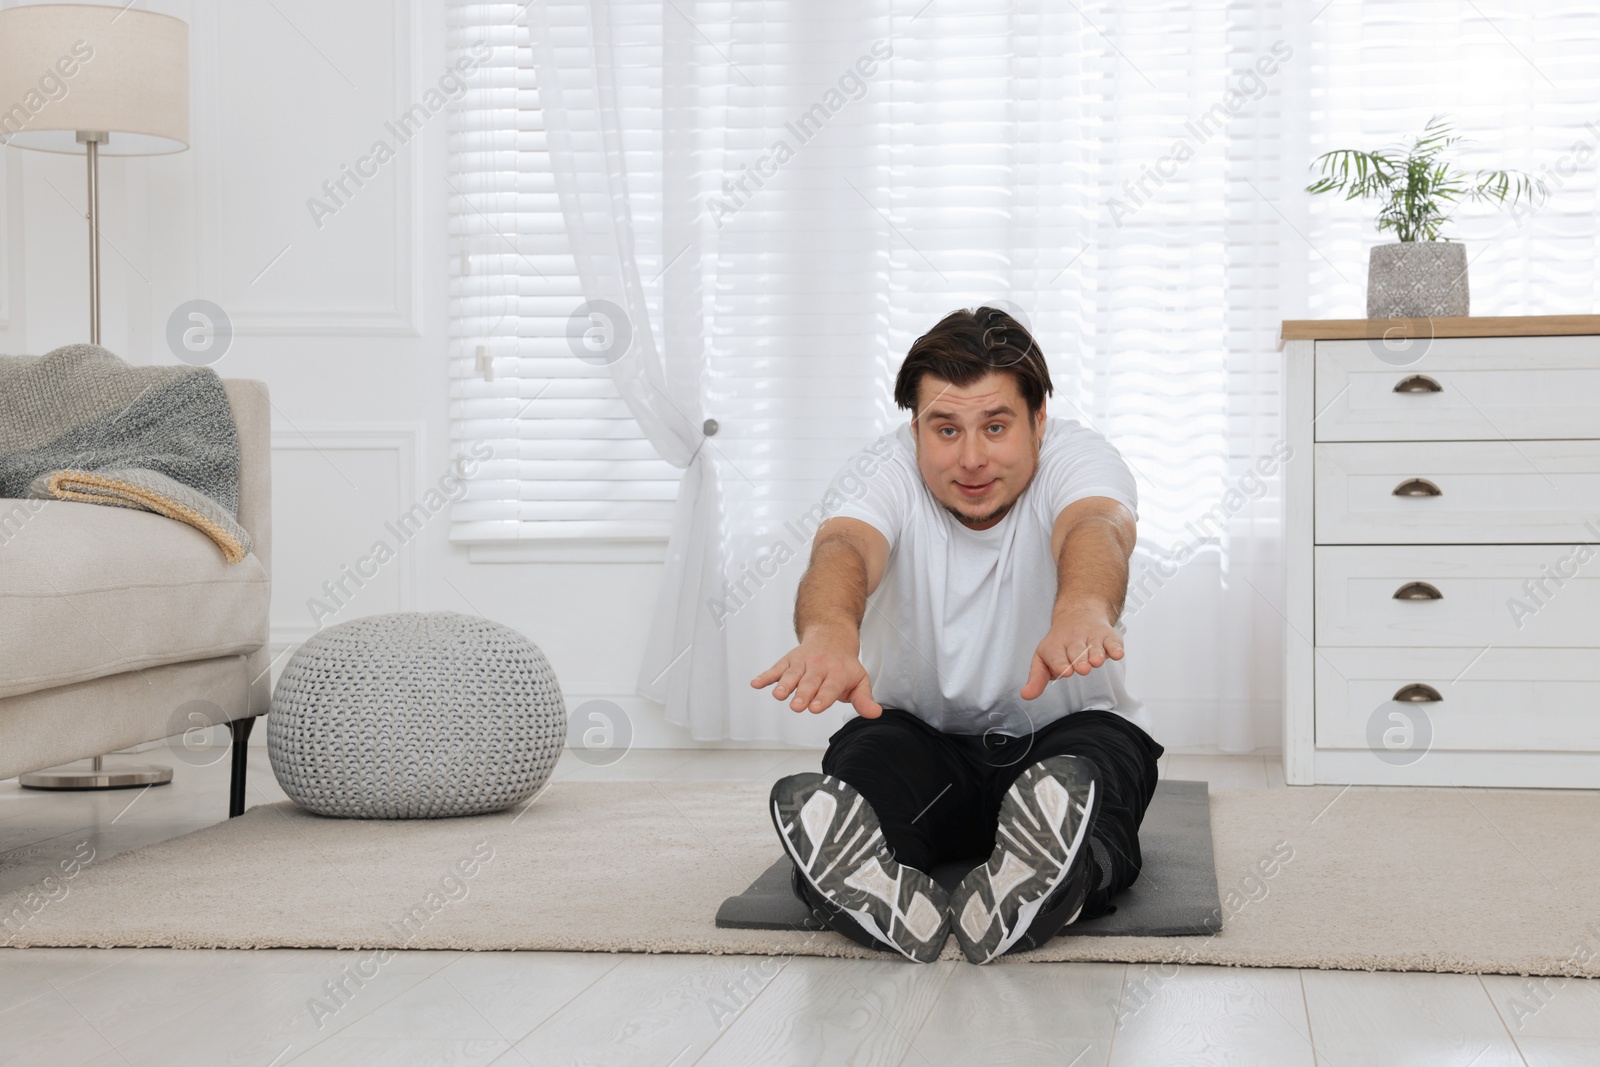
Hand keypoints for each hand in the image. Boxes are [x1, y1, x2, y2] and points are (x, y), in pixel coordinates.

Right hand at [751, 626, 882, 717]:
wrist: (831, 635)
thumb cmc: (845, 666)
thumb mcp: (860, 681)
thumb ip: (864, 699)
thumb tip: (875, 714)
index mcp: (837, 674)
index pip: (830, 688)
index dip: (823, 698)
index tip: (815, 708)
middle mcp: (819, 667)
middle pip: (809, 683)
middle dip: (802, 694)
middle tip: (797, 706)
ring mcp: (802, 663)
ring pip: (792, 675)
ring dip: (784, 685)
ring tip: (778, 695)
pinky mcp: (789, 661)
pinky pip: (776, 668)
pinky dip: (766, 676)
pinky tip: (756, 683)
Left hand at [1021, 608, 1123, 699]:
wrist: (1078, 613)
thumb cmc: (1060, 643)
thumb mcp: (1043, 658)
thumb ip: (1037, 678)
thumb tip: (1026, 695)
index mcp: (1055, 646)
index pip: (1056, 656)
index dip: (1060, 664)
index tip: (1065, 671)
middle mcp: (1073, 640)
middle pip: (1076, 651)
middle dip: (1079, 660)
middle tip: (1082, 668)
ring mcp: (1091, 637)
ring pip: (1095, 646)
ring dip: (1096, 654)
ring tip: (1096, 661)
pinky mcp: (1108, 635)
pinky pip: (1113, 640)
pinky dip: (1116, 647)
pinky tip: (1117, 653)